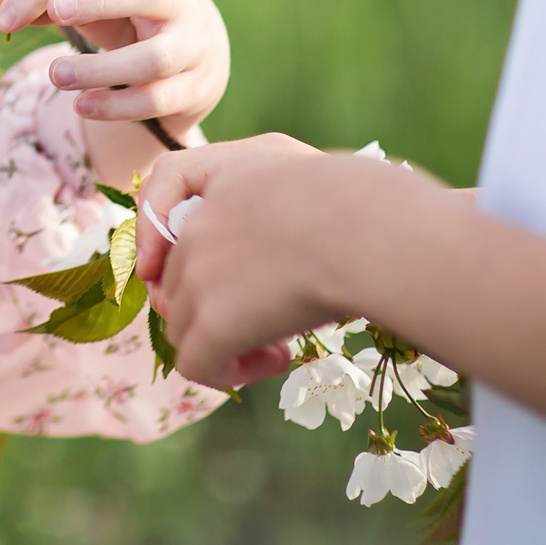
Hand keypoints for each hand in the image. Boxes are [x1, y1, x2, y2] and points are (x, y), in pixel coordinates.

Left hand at [0, 0, 229, 141]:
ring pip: (153, 57)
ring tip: (56, 76)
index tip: (4, 19)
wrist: (201, 46)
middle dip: (97, 0)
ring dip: (100, 69)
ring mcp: (192, 43)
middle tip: (55, 13)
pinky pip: (157, 100)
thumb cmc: (132, 12)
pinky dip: (117, 106)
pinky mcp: (195, 85)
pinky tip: (82, 106)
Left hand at [134, 133, 403, 389]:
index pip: (175, 206)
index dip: (193, 252)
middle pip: (179, 282)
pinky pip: (196, 364)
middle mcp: (198, 223)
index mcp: (223, 173)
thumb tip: (278, 242)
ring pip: (184, 326)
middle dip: (217, 307)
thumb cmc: (365, 206)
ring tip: (280, 342)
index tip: (224, 277)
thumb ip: (274, 196)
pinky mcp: (213, 321)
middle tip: (270, 318)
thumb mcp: (313, 177)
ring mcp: (199, 274)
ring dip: (225, 341)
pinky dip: (229, 371)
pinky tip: (280, 357)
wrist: (370, 231)